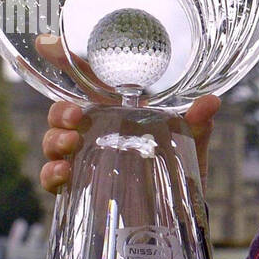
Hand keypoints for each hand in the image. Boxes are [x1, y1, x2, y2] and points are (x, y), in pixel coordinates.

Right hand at [34, 33, 220, 192]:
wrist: (180, 214)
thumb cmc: (180, 167)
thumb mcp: (192, 142)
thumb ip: (198, 122)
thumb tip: (211, 101)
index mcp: (118, 111)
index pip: (88, 81)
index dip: (65, 60)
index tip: (46, 44)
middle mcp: (96, 131)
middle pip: (62, 112)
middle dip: (59, 111)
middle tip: (75, 117)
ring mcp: (85, 158)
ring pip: (53, 141)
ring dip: (54, 140)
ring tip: (69, 145)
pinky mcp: (81, 188)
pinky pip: (53, 178)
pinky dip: (51, 174)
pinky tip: (63, 173)